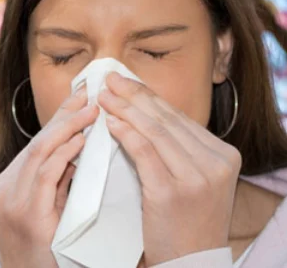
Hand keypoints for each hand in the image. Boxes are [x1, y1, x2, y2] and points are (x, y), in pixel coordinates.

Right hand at [0, 87, 98, 267]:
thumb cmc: (45, 251)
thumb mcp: (45, 209)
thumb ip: (56, 179)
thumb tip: (78, 147)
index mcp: (6, 186)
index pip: (35, 145)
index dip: (57, 118)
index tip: (77, 97)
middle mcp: (2, 190)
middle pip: (37, 143)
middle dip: (64, 116)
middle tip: (87, 95)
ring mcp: (10, 202)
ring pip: (39, 153)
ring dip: (67, 129)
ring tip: (90, 112)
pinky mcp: (26, 216)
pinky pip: (46, 175)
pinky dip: (64, 154)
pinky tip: (80, 141)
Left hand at [98, 72, 241, 266]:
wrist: (191, 262)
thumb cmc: (186, 219)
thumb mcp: (194, 178)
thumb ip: (177, 147)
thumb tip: (142, 112)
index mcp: (223, 154)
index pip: (178, 117)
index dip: (148, 96)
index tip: (126, 82)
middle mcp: (216, 162)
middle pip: (166, 119)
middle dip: (134, 95)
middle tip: (110, 79)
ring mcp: (196, 177)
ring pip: (155, 130)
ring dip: (125, 109)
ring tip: (104, 96)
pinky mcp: (172, 193)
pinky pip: (144, 152)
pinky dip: (125, 133)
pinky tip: (110, 122)